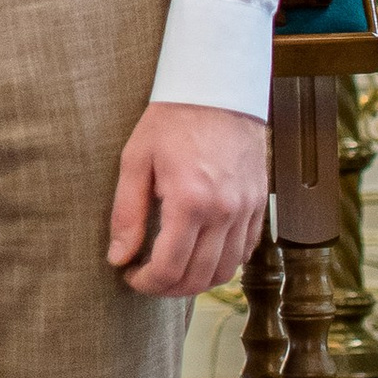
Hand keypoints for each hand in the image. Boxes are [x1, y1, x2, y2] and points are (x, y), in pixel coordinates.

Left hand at [106, 101, 269, 298]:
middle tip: (147, 278)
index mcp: (189, 201)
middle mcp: (223, 212)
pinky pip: (245, 251)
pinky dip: (222, 263)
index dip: (146, 283)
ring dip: (196, 281)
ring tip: (172, 270)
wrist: (218, 90)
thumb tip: (118, 256)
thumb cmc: (173, 120)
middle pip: (198, 278)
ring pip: (225, 271)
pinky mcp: (258, 204)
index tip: (130, 275)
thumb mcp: (136, 160)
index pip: (170, 269)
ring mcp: (246, 210)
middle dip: (168, 288)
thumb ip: (126, 213)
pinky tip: (200, 254)